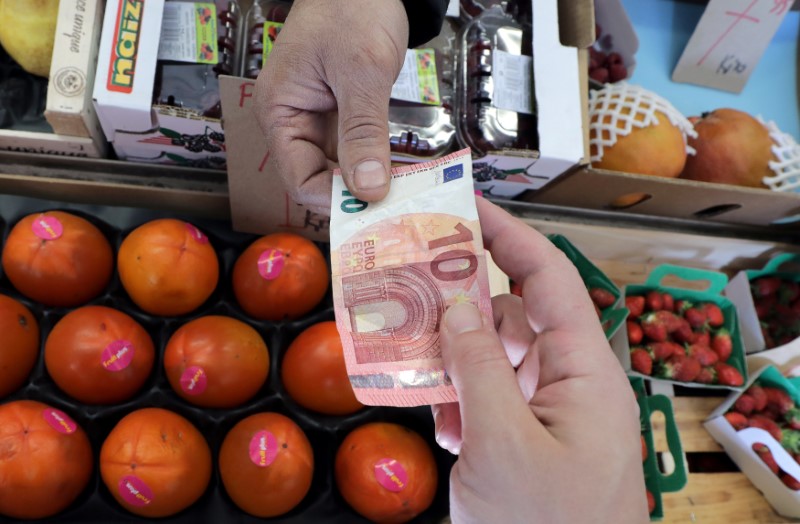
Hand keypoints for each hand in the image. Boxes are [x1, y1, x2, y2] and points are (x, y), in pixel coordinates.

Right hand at [254, 0, 407, 213]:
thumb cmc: (352, 7)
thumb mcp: (361, 71)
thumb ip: (364, 133)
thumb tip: (368, 190)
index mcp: (280, 110)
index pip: (299, 178)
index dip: (334, 199)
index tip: (372, 209)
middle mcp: (295, 120)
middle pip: (319, 179)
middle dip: (354, 195)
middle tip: (394, 210)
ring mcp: (320, 119)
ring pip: (341, 169)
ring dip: (370, 182)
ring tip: (403, 196)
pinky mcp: (343, 115)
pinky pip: (357, 151)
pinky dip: (377, 164)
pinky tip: (401, 174)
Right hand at [433, 198, 647, 522]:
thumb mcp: (503, 443)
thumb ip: (478, 365)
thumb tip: (455, 304)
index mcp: (583, 373)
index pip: (547, 279)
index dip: (509, 236)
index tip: (469, 206)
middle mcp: (566, 385)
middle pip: (512, 316)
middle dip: (462, 299)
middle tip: (414, 278)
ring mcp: (543, 415)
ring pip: (492, 357)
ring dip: (451, 353)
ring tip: (408, 346)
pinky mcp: (521, 442)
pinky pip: (484, 398)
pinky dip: (454, 396)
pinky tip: (431, 411)